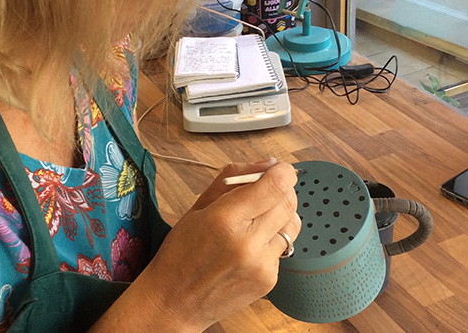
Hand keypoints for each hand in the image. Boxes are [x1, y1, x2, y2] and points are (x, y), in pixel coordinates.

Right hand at [133, 158, 300, 330]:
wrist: (175, 302)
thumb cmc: (181, 252)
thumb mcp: (198, 207)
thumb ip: (234, 179)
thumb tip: (269, 165)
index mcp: (224, 220)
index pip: (274, 186)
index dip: (282, 172)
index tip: (279, 169)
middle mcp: (247, 243)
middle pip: (288, 203)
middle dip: (282, 190)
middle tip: (266, 191)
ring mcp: (261, 265)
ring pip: (292, 225)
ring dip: (280, 215)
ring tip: (256, 220)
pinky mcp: (269, 280)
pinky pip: (284, 248)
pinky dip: (273, 240)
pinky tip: (250, 245)